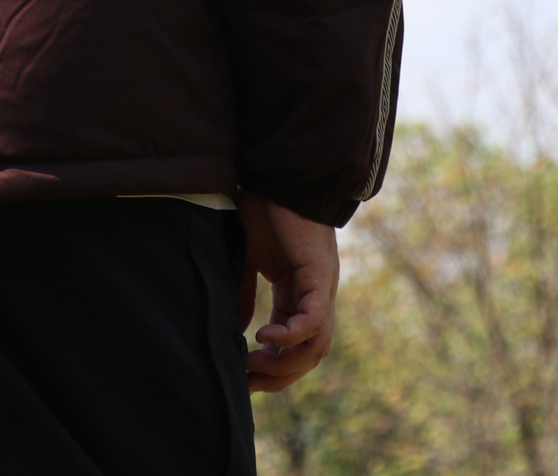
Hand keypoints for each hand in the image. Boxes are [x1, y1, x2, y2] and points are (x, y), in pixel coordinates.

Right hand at [237, 193, 338, 392]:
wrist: (278, 175)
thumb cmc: (263, 208)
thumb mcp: (248, 257)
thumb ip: (243, 292)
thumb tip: (236, 331)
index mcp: (299, 293)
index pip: (292, 344)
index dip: (271, 366)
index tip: (243, 378)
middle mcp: (315, 296)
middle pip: (308, 355)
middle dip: (279, 375)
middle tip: (248, 383)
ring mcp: (321, 288)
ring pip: (316, 346)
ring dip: (286, 363)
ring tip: (254, 364)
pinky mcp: (320, 276)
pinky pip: (313, 320)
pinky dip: (290, 335)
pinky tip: (263, 336)